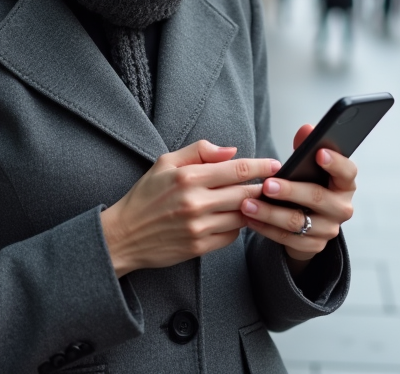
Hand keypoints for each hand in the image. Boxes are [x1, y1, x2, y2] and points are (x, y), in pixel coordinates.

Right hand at [100, 140, 279, 277]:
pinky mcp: (198, 247)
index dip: (261, 166)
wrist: (123, 235)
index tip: (276, 164)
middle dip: (264, 188)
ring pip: (242, 216)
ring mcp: (198, 227)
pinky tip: (232, 219)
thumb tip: (231, 151)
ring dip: (253, 208)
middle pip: (245, 193)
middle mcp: (195, 202)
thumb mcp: (165, 163)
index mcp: (188, 177)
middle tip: (275, 184)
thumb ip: (199, 151)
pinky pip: (231, 235)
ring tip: (256, 201)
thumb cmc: (145, 196)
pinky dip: (237, 226)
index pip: (236, 169)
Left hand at [239, 124, 356, 264]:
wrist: (308, 223)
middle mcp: (342, 208)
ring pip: (298, 222)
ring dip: (270, 213)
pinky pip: (287, 239)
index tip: (319, 153)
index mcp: (345, 184)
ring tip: (247, 203)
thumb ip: (307, 147)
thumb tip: (307, 129)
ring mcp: (329, 229)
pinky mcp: (314, 246)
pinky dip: (266, 228)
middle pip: (318, 198)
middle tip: (267, 184)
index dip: (336, 163)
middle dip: (291, 191)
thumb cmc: (308, 185)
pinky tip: (250, 219)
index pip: (348, 172)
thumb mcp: (309, 168)